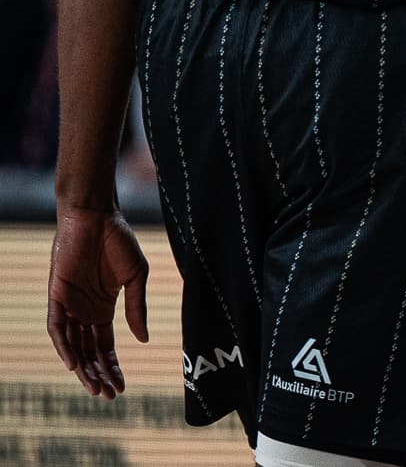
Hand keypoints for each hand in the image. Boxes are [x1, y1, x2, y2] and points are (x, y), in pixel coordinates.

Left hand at [48, 206, 147, 398]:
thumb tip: (143, 340)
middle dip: (98, 374)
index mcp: (104, 308)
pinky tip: (74, 364)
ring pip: (73, 346)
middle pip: (89, 352)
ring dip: (82, 368)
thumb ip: (137, 308)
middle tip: (108, 395)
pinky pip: (57, 328)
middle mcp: (84, 312)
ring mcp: (69, 305)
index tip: (122, 387)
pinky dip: (64, 346)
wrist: (97, 217)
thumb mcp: (136, 278)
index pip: (105, 346)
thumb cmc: (119, 241)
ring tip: (94, 387)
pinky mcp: (57, 297)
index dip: (112, 367)